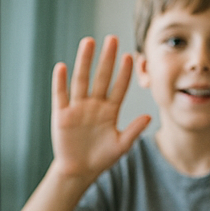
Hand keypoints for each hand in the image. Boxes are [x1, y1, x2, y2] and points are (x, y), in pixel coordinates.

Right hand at [50, 35, 150, 179]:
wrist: (78, 171)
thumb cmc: (101, 159)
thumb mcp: (121, 146)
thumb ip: (133, 131)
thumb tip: (148, 116)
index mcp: (110, 111)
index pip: (119, 87)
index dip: (124, 73)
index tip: (130, 56)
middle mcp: (94, 105)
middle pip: (101, 77)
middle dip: (106, 58)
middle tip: (112, 39)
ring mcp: (77, 108)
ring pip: (81, 80)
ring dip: (84, 62)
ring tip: (88, 42)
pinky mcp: (61, 114)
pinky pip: (60, 95)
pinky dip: (60, 82)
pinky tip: (62, 67)